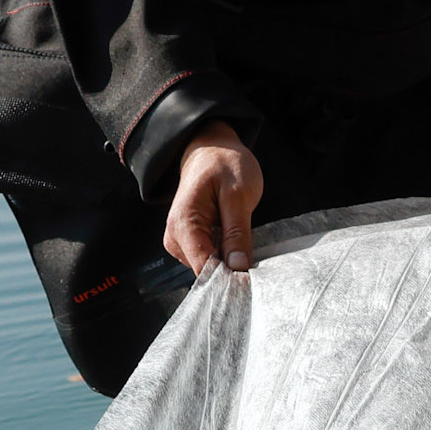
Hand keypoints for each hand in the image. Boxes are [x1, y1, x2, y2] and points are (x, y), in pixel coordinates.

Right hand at [165, 120, 263, 272]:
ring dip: (229, 261)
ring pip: (209, 268)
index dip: (230, 277)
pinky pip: (209, 259)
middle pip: (206, 272)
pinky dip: (225, 255)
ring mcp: (180, 242)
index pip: (205, 268)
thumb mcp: (238, 195)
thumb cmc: (225, 164)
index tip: (253, 280)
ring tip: (242, 239)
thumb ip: (237, 233)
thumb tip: (238, 268)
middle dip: (231, 269)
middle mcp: (175, 238)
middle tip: (255, 255)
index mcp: (184, 225)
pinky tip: (234, 240)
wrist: (210, 149)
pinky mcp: (189, 242)